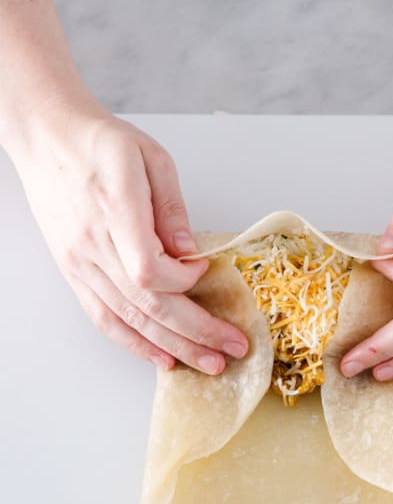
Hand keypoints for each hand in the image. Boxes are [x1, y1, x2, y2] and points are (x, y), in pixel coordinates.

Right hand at [12, 96, 248, 372]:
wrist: (47, 140)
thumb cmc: (100, 143)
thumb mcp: (149, 157)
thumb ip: (171, 207)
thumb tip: (189, 252)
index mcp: (115, 210)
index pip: (150, 269)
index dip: (184, 280)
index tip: (204, 269)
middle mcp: (93, 245)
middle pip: (148, 305)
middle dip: (197, 332)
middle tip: (234, 348)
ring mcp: (81, 264)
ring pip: (129, 319)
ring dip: (173, 346)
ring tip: (208, 363)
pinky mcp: (74, 273)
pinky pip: (104, 318)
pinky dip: (134, 342)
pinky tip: (162, 357)